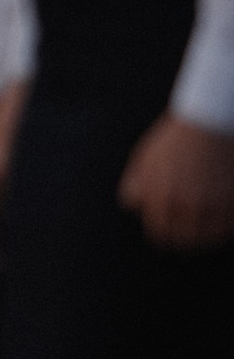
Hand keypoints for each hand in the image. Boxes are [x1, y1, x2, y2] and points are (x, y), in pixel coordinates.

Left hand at [121, 110, 233, 249]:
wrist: (208, 118)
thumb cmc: (175, 139)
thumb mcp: (145, 159)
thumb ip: (137, 187)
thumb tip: (135, 210)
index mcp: (156, 195)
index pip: (160, 233)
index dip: (168, 235)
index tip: (176, 234)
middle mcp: (181, 203)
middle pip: (185, 240)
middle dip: (189, 239)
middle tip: (195, 235)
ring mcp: (208, 203)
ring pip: (209, 237)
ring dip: (210, 235)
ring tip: (212, 229)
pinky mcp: (229, 201)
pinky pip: (228, 228)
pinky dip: (227, 227)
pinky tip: (225, 220)